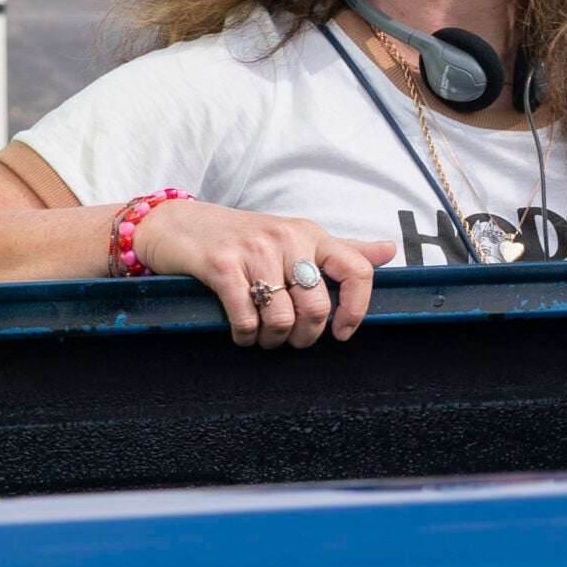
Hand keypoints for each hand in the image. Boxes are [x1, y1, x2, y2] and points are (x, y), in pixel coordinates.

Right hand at [132, 197, 387, 347]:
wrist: (176, 225)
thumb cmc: (239, 237)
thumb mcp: (294, 238)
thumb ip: (342, 248)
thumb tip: (390, 251)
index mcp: (310, 233)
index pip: (357, 270)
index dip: (356, 310)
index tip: (342, 332)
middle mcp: (286, 237)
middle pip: (316, 307)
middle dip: (303, 337)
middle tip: (288, 339)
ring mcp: (253, 250)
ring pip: (281, 319)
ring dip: (271, 340)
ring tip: (261, 336)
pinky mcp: (221, 264)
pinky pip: (246, 318)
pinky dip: (245, 336)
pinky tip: (240, 332)